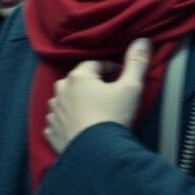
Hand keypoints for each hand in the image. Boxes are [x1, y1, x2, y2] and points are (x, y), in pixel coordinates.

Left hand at [45, 37, 150, 153]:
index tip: (120, 75)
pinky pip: (57, 122)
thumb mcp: (131, 87)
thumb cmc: (113, 117)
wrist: (97, 153)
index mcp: (78, 77)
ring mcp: (53, 113)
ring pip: (64, 101)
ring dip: (76, 102)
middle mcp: (60, 92)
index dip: (109, 68)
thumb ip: (136, 63)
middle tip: (107, 93)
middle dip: (90, 83)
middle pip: (76, 81)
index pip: (94, 64)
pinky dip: (66, 122)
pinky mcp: (51, 132)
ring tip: (92, 110)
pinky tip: (77, 127)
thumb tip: (142, 40)